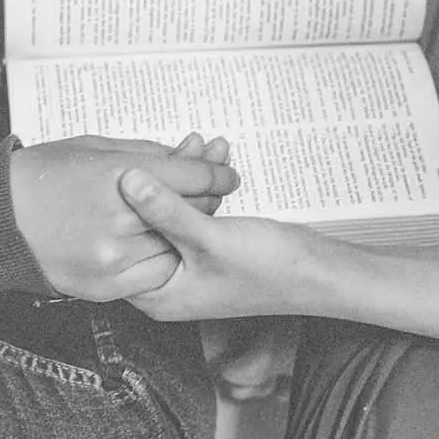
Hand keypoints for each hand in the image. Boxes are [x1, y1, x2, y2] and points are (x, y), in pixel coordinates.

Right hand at [9, 134, 237, 300]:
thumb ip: (147, 154)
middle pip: (192, 212)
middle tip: (210, 191)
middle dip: (206, 200)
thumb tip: (190, 155)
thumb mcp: (94, 148)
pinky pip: (154, 277)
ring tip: (181, 218)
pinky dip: (161, 261)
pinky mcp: (105, 286)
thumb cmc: (41, 176)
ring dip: (184, 233)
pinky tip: (155, 246)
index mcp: (120, 177)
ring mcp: (114, 258)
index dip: (217, 172)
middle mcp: (122, 220)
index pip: (195, 177)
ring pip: (177, 247)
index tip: (226, 172)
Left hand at [117, 165, 334, 321]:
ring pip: (172, 212)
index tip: (125, 166)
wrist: (318, 274)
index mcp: (157, 294)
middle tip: (175, 147)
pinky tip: (210, 158)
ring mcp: (186, 264)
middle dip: (161, 180)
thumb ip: (167, 209)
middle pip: (147, 224)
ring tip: (200, 144)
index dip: (121, 204)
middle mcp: (167, 281)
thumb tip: (128, 182)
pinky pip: (191, 211)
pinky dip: (199, 187)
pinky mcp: (205, 249)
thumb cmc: (271, 272)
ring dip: (186, 178)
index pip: (121, 245)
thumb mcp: (211, 238)